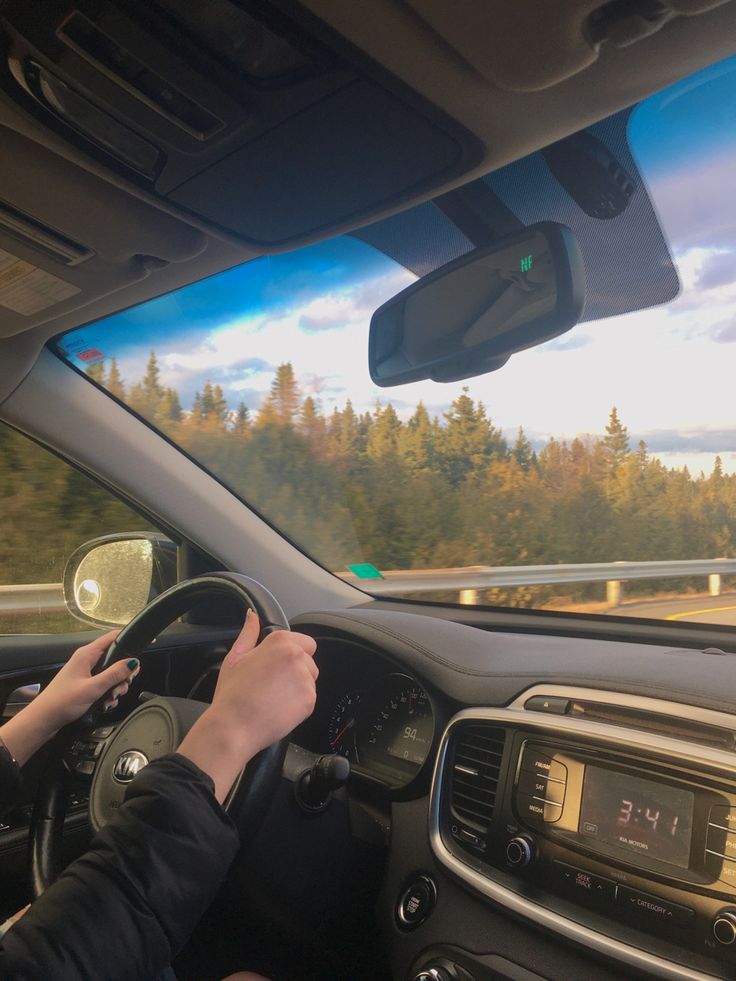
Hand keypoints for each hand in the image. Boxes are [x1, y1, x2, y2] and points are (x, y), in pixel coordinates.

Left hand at [0, 631, 139, 765]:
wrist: (44, 720)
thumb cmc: (62, 702)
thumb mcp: (93, 688)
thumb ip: (114, 674)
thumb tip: (133, 662)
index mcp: (87, 654)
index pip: (112, 638)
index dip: (130, 640)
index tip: (146, 645)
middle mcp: (87, 661)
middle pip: (116, 659)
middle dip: (123, 674)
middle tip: (122, 686)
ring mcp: (86, 673)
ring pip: (112, 674)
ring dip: (116, 687)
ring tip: (111, 699)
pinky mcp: (85, 684)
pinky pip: (104, 685)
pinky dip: (108, 694)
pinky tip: (106, 704)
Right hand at [178, 611, 317, 801]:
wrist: (234, 726)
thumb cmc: (232, 693)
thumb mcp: (235, 658)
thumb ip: (249, 634)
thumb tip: (252, 616)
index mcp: (280, 642)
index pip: (305, 642)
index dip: (291, 654)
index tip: (277, 667)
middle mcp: (296, 656)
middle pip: (309, 660)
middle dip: (296, 670)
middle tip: (272, 684)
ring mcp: (305, 678)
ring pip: (310, 679)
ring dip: (298, 687)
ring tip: (274, 697)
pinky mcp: (310, 699)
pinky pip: (309, 698)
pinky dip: (299, 704)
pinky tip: (279, 708)